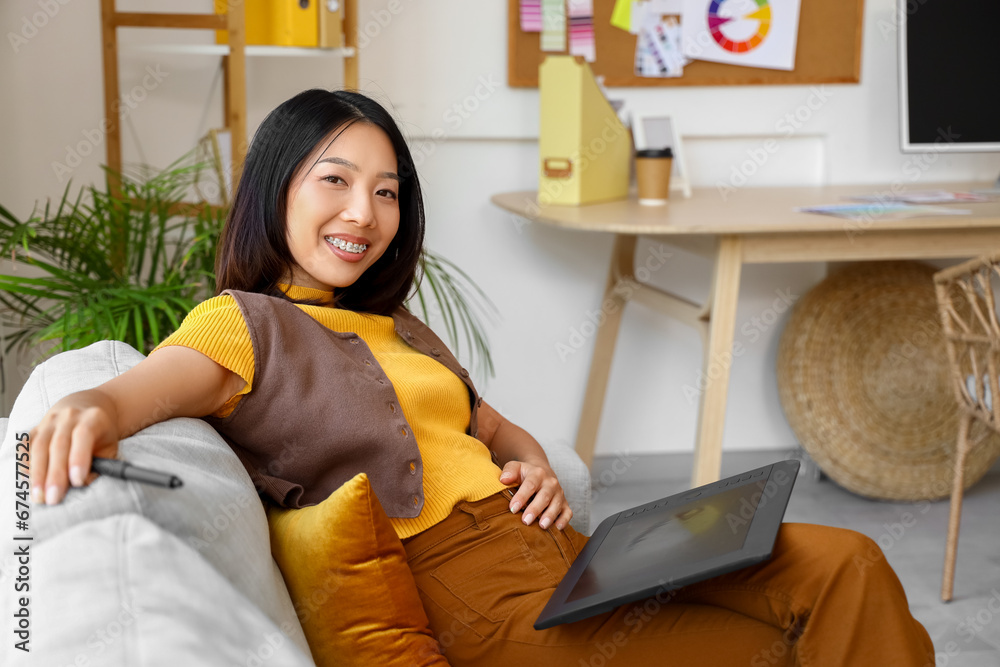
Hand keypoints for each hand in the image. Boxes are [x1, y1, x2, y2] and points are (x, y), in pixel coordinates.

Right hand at [28, 389, 120, 505]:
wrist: (87, 408)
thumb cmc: (100, 434)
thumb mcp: (109, 447)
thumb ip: (102, 464)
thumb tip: (83, 483)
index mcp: (92, 418)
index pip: (83, 436)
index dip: (79, 458)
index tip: (78, 481)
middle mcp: (69, 416)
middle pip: (58, 445)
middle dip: (55, 474)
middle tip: (54, 498)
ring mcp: (50, 421)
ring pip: (39, 446)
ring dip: (37, 474)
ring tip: (39, 496)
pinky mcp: (36, 428)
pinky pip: (26, 446)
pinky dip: (26, 464)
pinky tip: (28, 480)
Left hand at [499, 459, 572, 530]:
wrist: (542, 472)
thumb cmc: (525, 473)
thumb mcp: (516, 467)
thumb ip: (509, 471)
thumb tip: (503, 480)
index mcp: (538, 473)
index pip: (530, 485)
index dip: (521, 497)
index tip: (512, 508)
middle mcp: (551, 483)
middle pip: (544, 496)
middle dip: (535, 509)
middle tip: (525, 521)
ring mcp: (559, 493)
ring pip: (556, 505)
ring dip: (550, 516)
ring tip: (542, 526)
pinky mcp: (565, 503)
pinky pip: (567, 512)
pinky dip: (564, 520)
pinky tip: (557, 528)